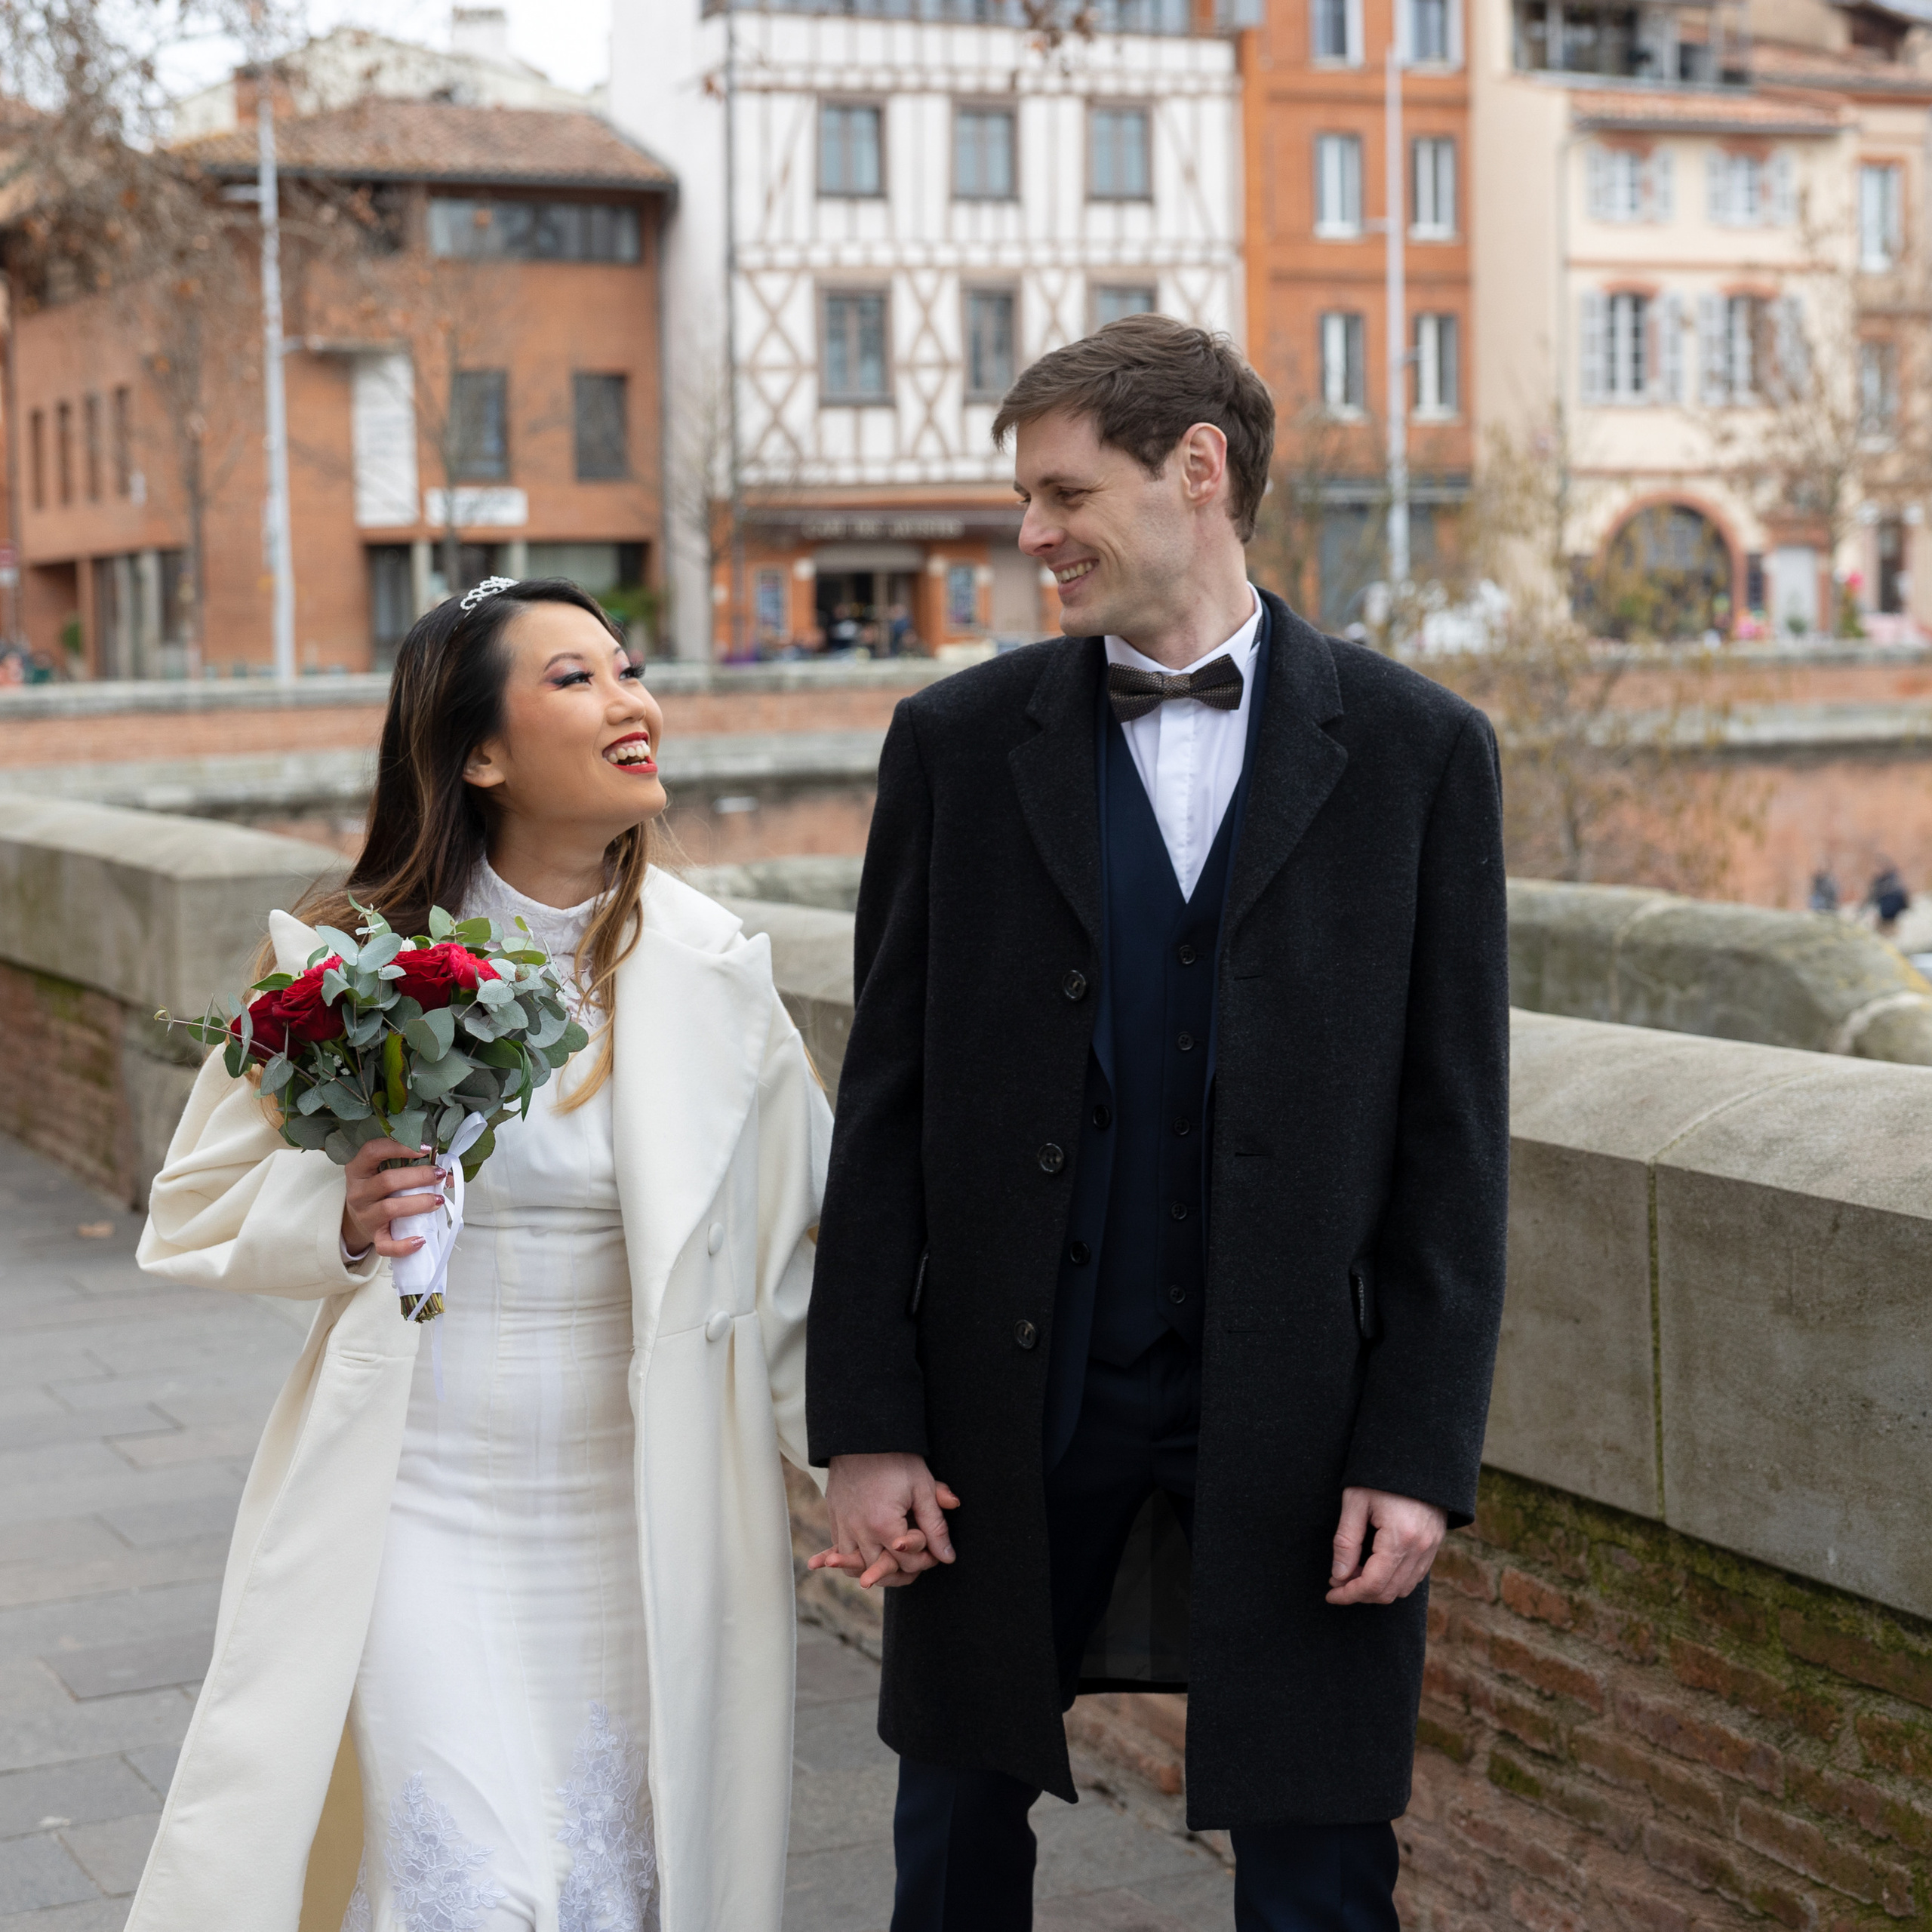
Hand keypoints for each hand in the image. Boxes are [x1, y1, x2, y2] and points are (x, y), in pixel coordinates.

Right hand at [340, 1139, 450, 1259]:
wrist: (360, 1220)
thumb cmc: (380, 1191)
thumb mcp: (387, 1173)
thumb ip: (412, 1168)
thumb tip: (448, 1174)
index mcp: (359, 1169)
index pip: (373, 1151)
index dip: (398, 1147)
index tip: (425, 1149)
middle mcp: (358, 1192)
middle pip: (388, 1181)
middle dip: (419, 1176)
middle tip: (439, 1175)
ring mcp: (364, 1215)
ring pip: (391, 1208)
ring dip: (419, 1203)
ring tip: (438, 1200)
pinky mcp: (373, 1236)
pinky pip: (386, 1245)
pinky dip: (404, 1245)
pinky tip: (420, 1239)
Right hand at [808, 1452, 961, 1589]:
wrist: (862, 1435)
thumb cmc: (896, 1459)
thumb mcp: (922, 1489)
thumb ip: (936, 1526)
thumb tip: (948, 1556)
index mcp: (884, 1525)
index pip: (908, 1564)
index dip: (926, 1560)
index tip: (934, 1549)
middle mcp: (859, 1531)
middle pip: (881, 1572)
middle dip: (902, 1571)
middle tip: (917, 1558)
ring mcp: (843, 1526)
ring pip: (855, 1568)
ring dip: (875, 1568)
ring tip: (893, 1560)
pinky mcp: (835, 1519)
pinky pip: (841, 1550)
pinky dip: (853, 1557)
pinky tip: (868, 1550)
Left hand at [1326, 1486, 1446, 1605]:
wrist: (1417, 1453)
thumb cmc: (1381, 1474)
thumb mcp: (1355, 1501)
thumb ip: (1346, 1541)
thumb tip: (1339, 1576)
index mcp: (1399, 1537)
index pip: (1372, 1584)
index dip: (1348, 1594)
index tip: (1330, 1593)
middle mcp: (1420, 1548)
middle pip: (1388, 1592)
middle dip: (1360, 1593)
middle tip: (1338, 1581)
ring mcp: (1431, 1547)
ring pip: (1403, 1588)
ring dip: (1377, 1588)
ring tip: (1354, 1571)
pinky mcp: (1435, 1543)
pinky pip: (1415, 1576)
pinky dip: (1393, 1580)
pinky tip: (1375, 1566)